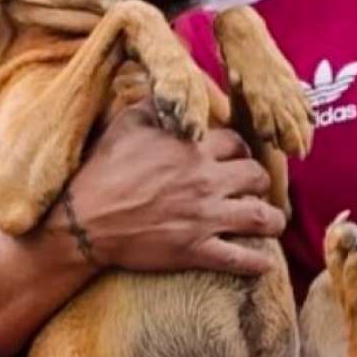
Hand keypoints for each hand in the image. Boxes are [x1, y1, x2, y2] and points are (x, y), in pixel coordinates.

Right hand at [50, 104, 285, 275]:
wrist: (84, 220)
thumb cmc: (102, 170)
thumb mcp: (127, 123)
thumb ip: (156, 105)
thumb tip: (173, 93)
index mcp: (192, 148)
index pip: (235, 142)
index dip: (238, 149)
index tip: (235, 156)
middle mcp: (206, 181)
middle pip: (255, 176)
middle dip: (260, 181)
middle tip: (255, 186)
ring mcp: (204, 218)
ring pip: (260, 217)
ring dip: (272, 219)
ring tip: (273, 221)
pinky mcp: (196, 250)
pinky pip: (238, 259)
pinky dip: (257, 262)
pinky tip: (265, 263)